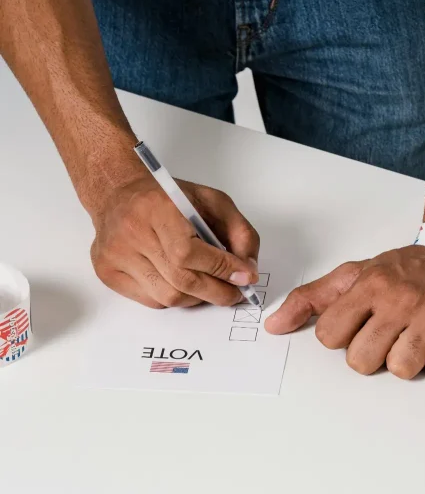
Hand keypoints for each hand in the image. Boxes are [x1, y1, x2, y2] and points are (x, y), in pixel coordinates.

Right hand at [88, 175, 260, 307]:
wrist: (118, 193)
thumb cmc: (169, 198)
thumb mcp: (213, 202)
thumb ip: (239, 232)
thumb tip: (248, 271)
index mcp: (157, 209)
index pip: (189, 253)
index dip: (222, 269)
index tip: (245, 278)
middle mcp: (131, 233)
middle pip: (181, 280)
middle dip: (217, 292)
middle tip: (235, 293)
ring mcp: (115, 255)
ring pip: (168, 297)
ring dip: (197, 298)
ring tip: (209, 286)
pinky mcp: (107, 272)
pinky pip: (152, 301)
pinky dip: (175, 298)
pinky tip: (182, 282)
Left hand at [265, 246, 424, 377]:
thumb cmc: (411, 269)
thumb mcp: (358, 274)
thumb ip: (314, 298)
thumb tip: (275, 325)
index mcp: (371, 285)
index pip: (330, 336)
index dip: (343, 338)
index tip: (362, 326)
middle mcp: (401, 298)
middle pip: (362, 361)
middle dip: (374, 355)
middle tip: (390, 335)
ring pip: (402, 369)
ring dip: (409, 361)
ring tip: (417, 338)